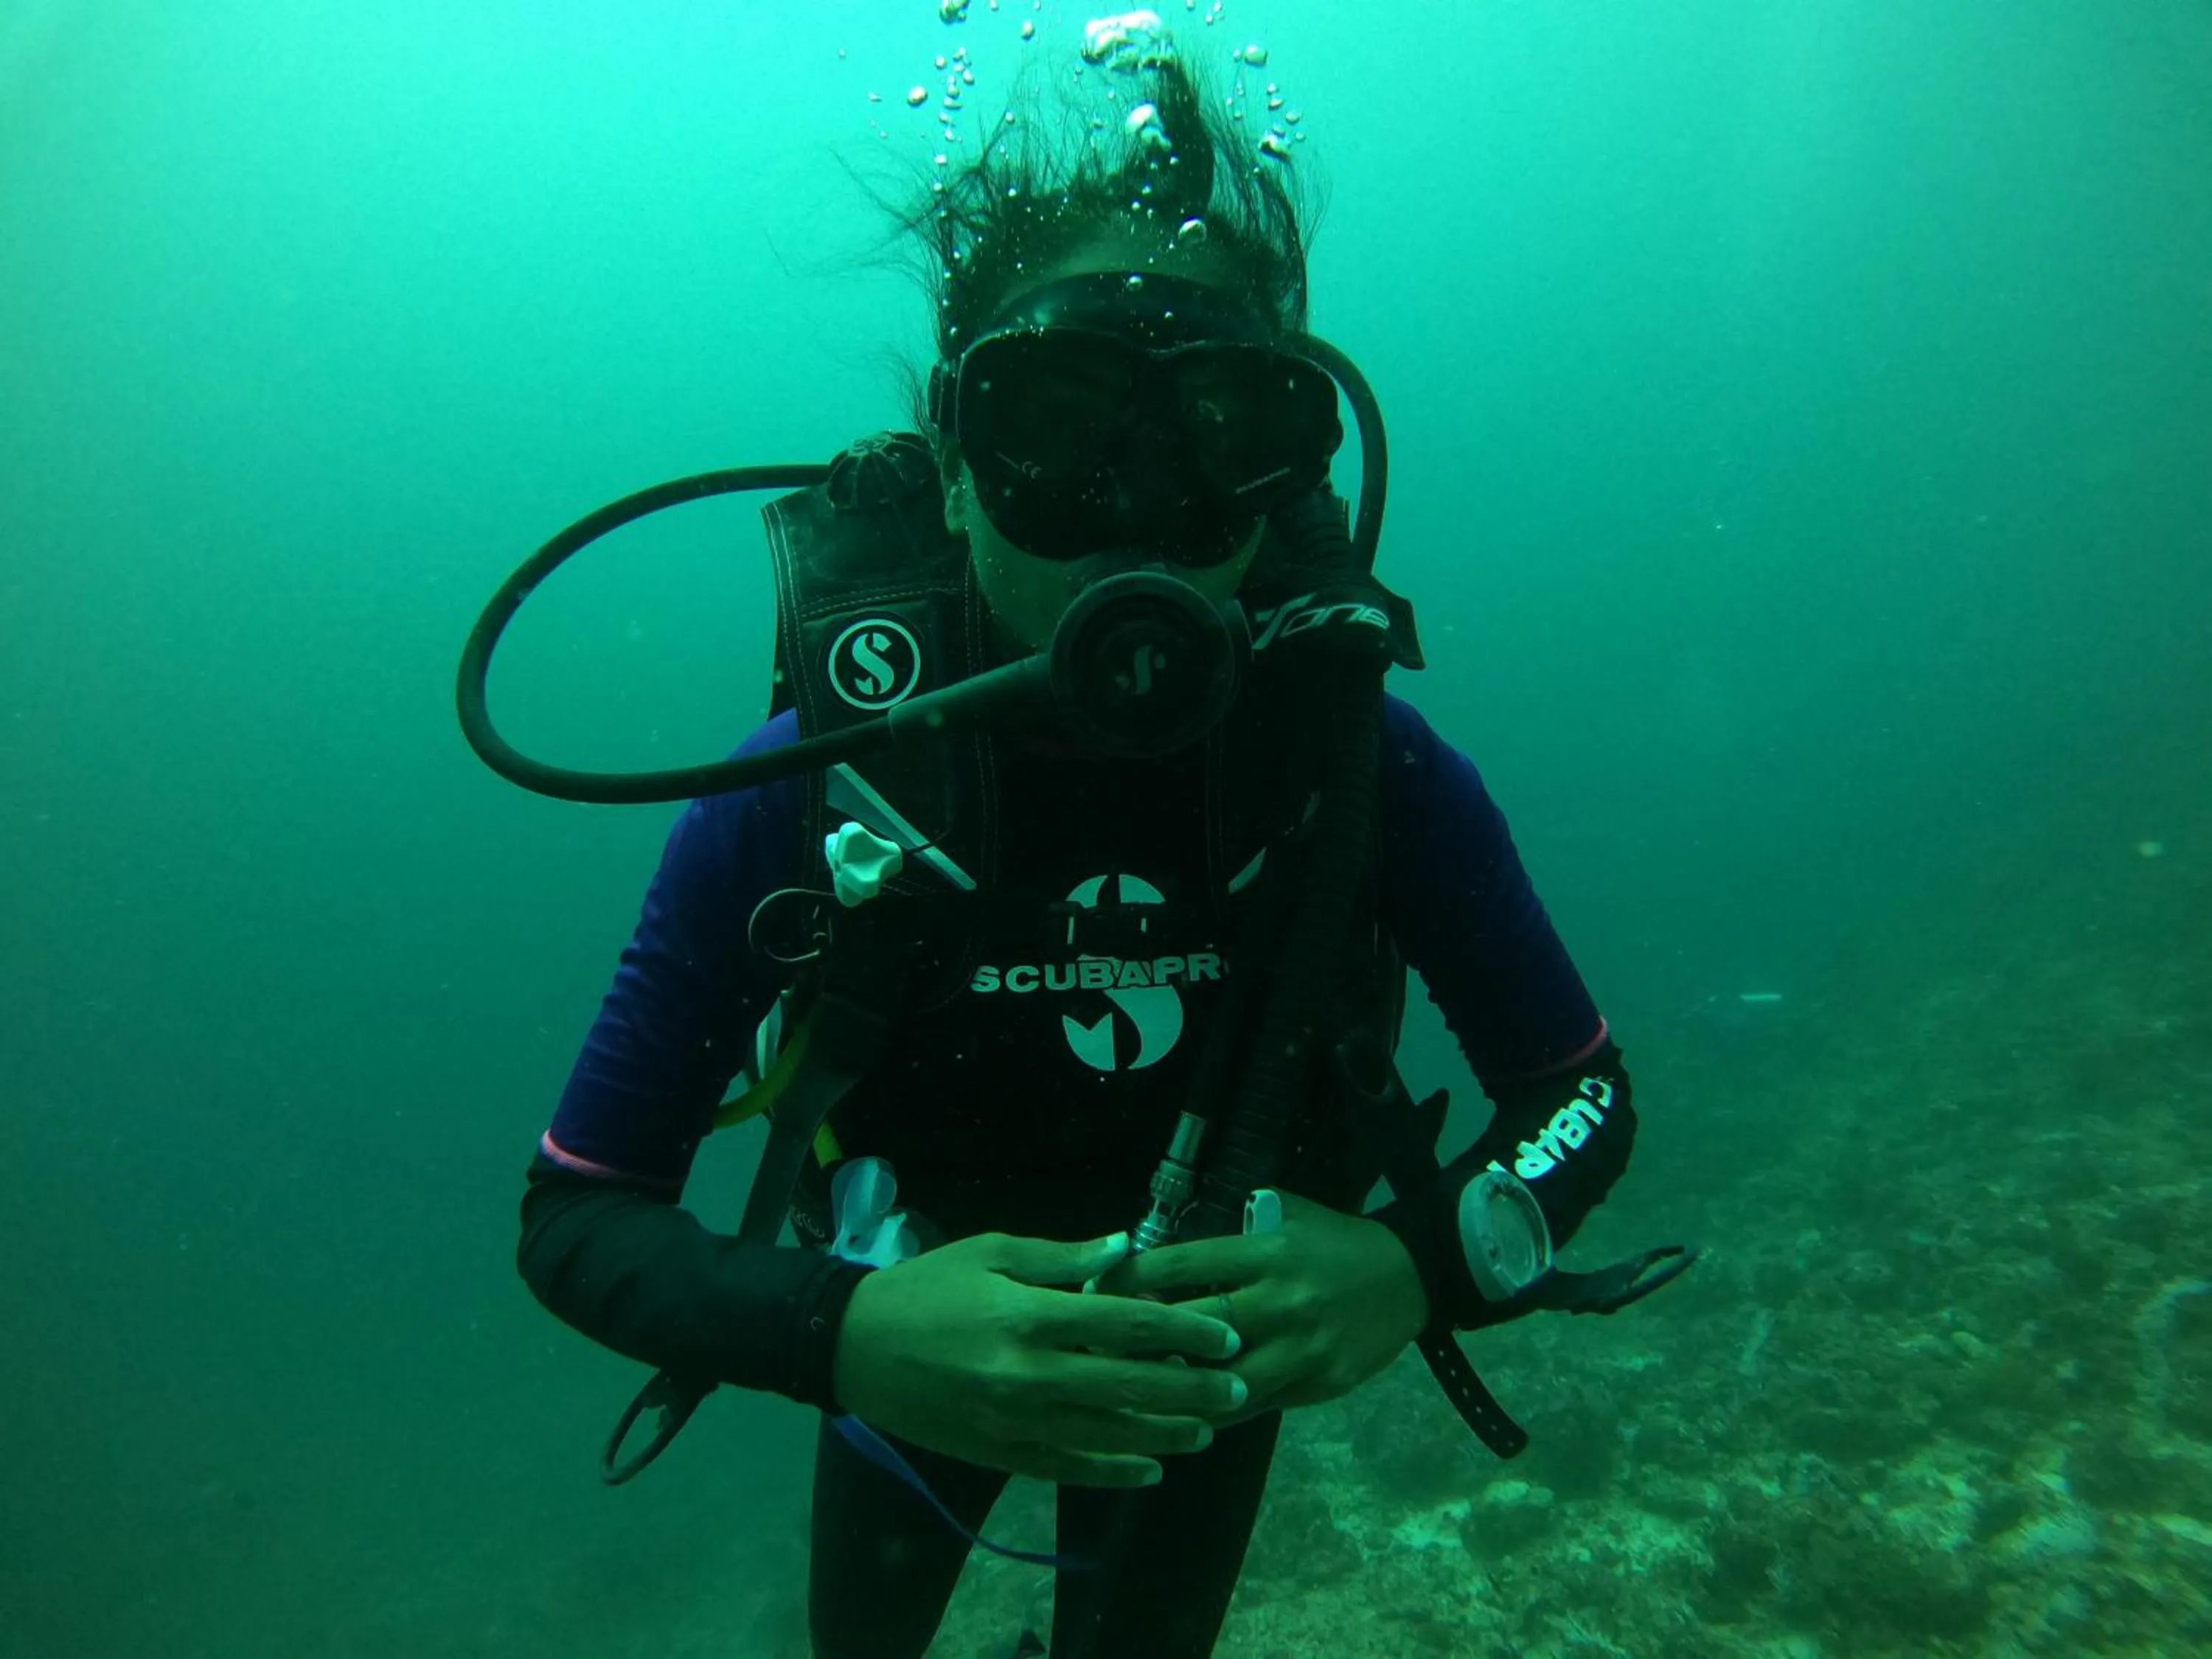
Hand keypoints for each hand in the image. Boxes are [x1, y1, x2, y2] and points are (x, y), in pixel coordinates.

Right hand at [831, 1230, 1246, 1487]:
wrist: (853, 1347)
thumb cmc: (926, 1288)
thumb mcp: (990, 1251)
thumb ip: (1061, 1257)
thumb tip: (1124, 1249)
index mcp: (1028, 1314)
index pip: (1123, 1324)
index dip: (1182, 1330)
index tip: (1226, 1334)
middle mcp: (1027, 1373)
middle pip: (1128, 1384)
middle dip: (1191, 1388)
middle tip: (1238, 1387)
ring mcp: (1014, 1420)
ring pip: (1107, 1433)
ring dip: (1164, 1433)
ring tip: (1208, 1429)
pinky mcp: (999, 1452)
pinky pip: (1067, 1466)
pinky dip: (1113, 1471)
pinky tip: (1150, 1469)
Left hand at [1098, 1193, 1428, 1424]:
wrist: (1410, 1276)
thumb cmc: (1335, 1242)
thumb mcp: (1287, 1217)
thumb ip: (1232, 1234)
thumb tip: (1164, 1252)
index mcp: (1267, 1253)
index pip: (1182, 1264)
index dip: (1131, 1277)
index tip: (1095, 1288)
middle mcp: (1281, 1300)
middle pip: (1194, 1327)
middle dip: (1142, 1340)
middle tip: (1097, 1347)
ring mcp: (1302, 1348)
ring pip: (1223, 1381)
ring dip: (1175, 1389)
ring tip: (1131, 1394)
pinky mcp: (1319, 1385)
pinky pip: (1257, 1405)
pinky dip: (1218, 1411)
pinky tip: (1181, 1417)